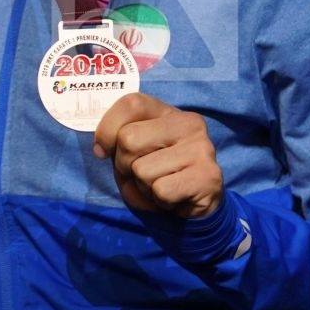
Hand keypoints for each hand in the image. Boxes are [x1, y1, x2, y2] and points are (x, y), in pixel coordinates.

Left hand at [92, 93, 223, 219]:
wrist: (195, 205)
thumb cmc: (157, 175)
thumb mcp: (134, 151)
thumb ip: (117, 139)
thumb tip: (101, 148)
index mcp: (169, 112)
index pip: (131, 104)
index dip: (107, 130)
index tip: (103, 151)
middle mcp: (189, 124)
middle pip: (129, 139)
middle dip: (124, 165)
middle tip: (142, 175)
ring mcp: (202, 149)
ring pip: (142, 170)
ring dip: (143, 187)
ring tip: (160, 186)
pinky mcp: (208, 177)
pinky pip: (161, 191)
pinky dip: (159, 201)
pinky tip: (173, 198)